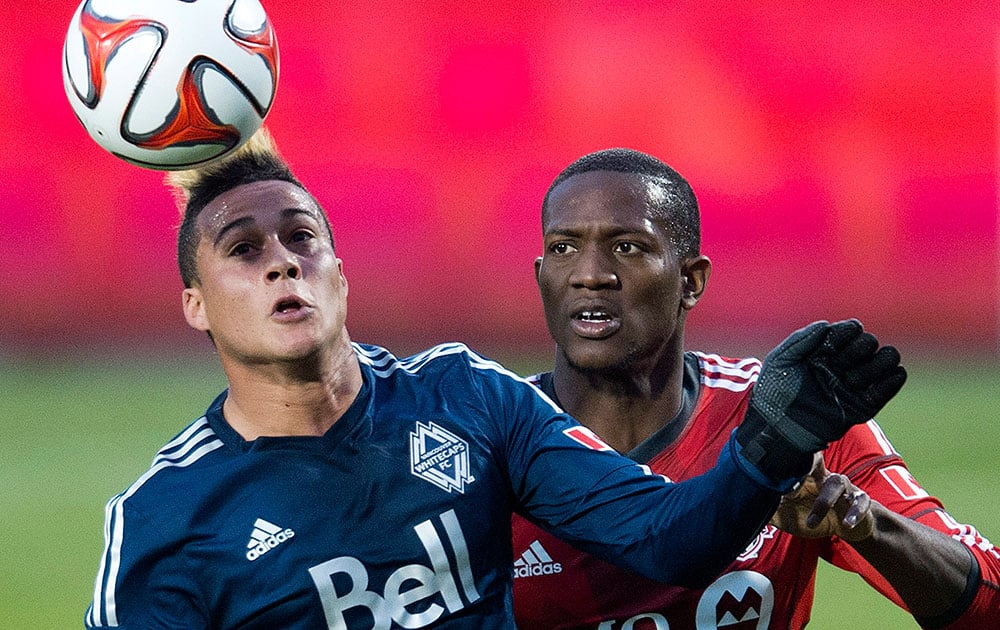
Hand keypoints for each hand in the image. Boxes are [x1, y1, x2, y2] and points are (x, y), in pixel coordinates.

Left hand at [735, 319, 905, 487]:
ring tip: (853, 378)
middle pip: (868, 343)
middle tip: (841, 363)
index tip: (843, 336)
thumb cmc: (774, 391)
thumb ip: (802, 339)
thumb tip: (826, 325)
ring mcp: (853, 385)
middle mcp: (842, 365)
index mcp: (823, 351)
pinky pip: (886, 390)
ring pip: (885, 361)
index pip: (848, 331)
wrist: (777, 427)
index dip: (849, 330)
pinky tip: (892, 375)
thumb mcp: (781, 359)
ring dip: (877, 362)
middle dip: (860, 348)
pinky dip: (893, 380)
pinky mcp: (863, 406)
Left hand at [770, 458, 873, 541]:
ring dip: (824, 502)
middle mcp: (824, 477)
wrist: (846, 527)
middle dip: (808, 463)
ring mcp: (844, 487)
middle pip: (817, 461)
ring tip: (812, 522)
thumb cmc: (814, 516)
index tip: (772, 471)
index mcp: (805, 478)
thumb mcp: (789, 516)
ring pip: (837, 482)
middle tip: (795, 476)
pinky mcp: (861, 501)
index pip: (795, 462)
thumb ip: (771, 511)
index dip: (785, 464)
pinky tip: (845, 524)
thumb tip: (748, 509)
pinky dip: (854, 513)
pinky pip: (860, 502)